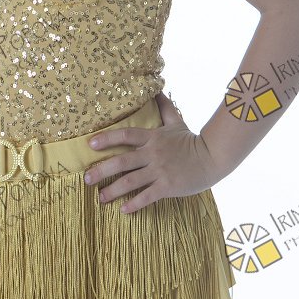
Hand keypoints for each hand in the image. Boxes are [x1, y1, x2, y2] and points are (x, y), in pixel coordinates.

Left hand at [83, 92, 219, 212]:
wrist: (212, 158)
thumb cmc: (191, 140)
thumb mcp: (176, 120)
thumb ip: (164, 106)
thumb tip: (156, 87)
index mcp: (152, 137)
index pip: (126, 135)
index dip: (107, 138)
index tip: (90, 144)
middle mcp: (153, 154)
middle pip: (122, 161)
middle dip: (101, 170)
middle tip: (86, 178)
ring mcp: (160, 171)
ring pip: (131, 181)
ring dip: (113, 190)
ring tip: (100, 197)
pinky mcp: (167, 187)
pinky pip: (147, 196)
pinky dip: (134, 204)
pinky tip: (123, 210)